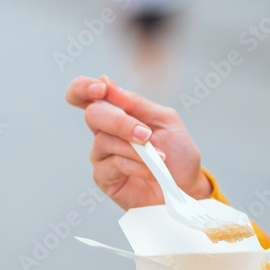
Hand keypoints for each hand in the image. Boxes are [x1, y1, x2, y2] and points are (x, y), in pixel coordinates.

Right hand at [65, 75, 210, 210]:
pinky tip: (152, 172)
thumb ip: (136, 102)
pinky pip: (113, 164)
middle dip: (120, 122)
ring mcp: (102, 156)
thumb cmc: (177, 154)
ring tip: (159, 157)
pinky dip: (137, 166)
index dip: (83, 88)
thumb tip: (105, 81)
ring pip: (104, 142)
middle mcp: (104, 132)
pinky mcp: (104, 178)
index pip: (84, 95)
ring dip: (136, 149)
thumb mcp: (165, 119)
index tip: (101, 89)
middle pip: (93, 115)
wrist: (187, 188)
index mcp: (117, 113)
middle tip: (145, 134)